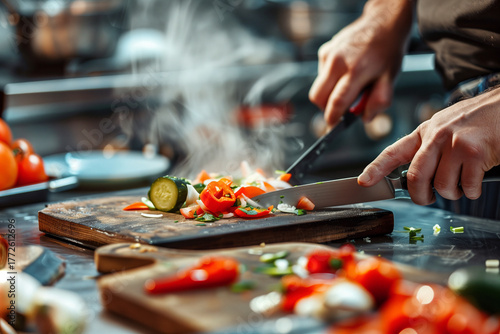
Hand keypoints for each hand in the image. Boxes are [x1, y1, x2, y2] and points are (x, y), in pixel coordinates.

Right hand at [309, 0, 412, 126]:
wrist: (384, 22)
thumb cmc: (388, 51)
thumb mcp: (391, 78)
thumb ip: (379, 102)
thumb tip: (365, 119)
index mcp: (356, 70)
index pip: (336, 101)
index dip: (332, 118)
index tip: (333, 126)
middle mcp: (338, 62)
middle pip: (318, 97)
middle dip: (326, 108)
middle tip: (341, 108)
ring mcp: (329, 55)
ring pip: (318, 87)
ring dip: (330, 93)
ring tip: (349, 85)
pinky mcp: (325, 50)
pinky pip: (321, 74)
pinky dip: (330, 79)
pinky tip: (346, 71)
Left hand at [358, 89, 499, 204]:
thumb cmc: (476, 120)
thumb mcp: (444, 127)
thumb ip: (428, 147)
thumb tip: (416, 177)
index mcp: (424, 131)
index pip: (393, 152)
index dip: (375, 168)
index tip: (364, 182)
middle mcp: (436, 137)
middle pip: (415, 177)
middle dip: (420, 196)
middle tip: (427, 198)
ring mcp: (455, 144)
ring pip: (441, 186)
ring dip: (452, 194)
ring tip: (460, 183)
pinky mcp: (476, 153)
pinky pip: (467, 187)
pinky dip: (472, 191)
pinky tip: (476, 180)